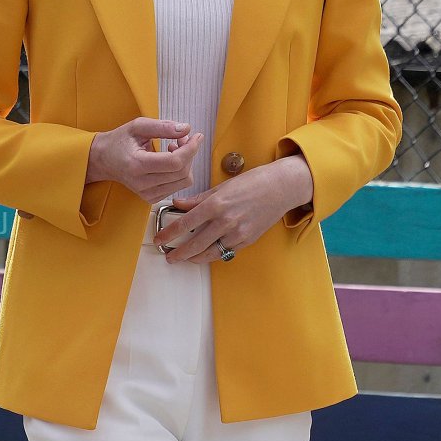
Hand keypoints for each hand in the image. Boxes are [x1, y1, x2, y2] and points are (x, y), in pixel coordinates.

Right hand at [87, 119, 203, 200]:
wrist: (103, 160)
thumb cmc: (120, 141)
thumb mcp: (138, 126)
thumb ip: (162, 126)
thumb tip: (186, 129)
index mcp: (137, 165)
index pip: (175, 162)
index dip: (191, 148)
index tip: (197, 136)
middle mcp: (142, 183)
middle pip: (182, 172)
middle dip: (189, 153)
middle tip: (182, 138)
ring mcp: (146, 193)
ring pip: (183, 181)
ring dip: (186, 163)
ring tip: (174, 148)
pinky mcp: (151, 198)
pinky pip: (177, 186)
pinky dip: (180, 172)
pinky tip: (169, 161)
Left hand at [156, 155, 314, 262]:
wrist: (281, 188)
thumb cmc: (252, 183)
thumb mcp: (221, 187)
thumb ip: (198, 199)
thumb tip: (178, 204)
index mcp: (216, 204)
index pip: (185, 223)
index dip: (169, 234)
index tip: (159, 239)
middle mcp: (225, 221)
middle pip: (194, 244)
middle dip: (178, 253)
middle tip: (168, 256)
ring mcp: (237, 233)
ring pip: (209, 253)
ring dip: (193, 258)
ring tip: (184, 258)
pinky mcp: (247, 240)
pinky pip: (224, 252)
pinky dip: (212, 255)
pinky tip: (203, 255)